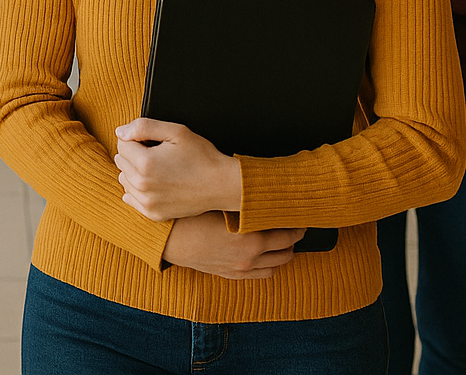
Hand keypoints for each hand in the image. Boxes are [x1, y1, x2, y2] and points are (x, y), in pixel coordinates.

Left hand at [115, 118, 240, 220]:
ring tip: (158, 169)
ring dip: (134, 172)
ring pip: (124, 179)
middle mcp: (142, 185)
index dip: (137, 139)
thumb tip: (120, 132)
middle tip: (158, 155)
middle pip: (121, 161)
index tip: (154, 142)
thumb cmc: (201, 156)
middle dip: (134, 154)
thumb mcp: (176, 132)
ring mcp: (147, 202)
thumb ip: (144, 127)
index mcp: (145, 163)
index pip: (122, 143)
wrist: (222, 185)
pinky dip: (138, 189)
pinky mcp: (153, 213)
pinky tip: (154, 184)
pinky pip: (130, 198)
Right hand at [162, 212, 303, 279]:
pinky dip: (270, 263)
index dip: (297, 221)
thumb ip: (245, 201)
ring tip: (282, 238)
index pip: (289, 233)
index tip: (298, 212)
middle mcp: (250, 257)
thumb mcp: (220, 203)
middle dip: (294, 236)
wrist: (166, 238)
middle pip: (287, 249)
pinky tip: (266, 252)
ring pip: (277, 264)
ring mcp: (241, 269)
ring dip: (283, 251)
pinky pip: (262, 274)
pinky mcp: (231, 274)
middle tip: (293, 222)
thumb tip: (264, 192)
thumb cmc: (190, 215)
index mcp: (251, 239)